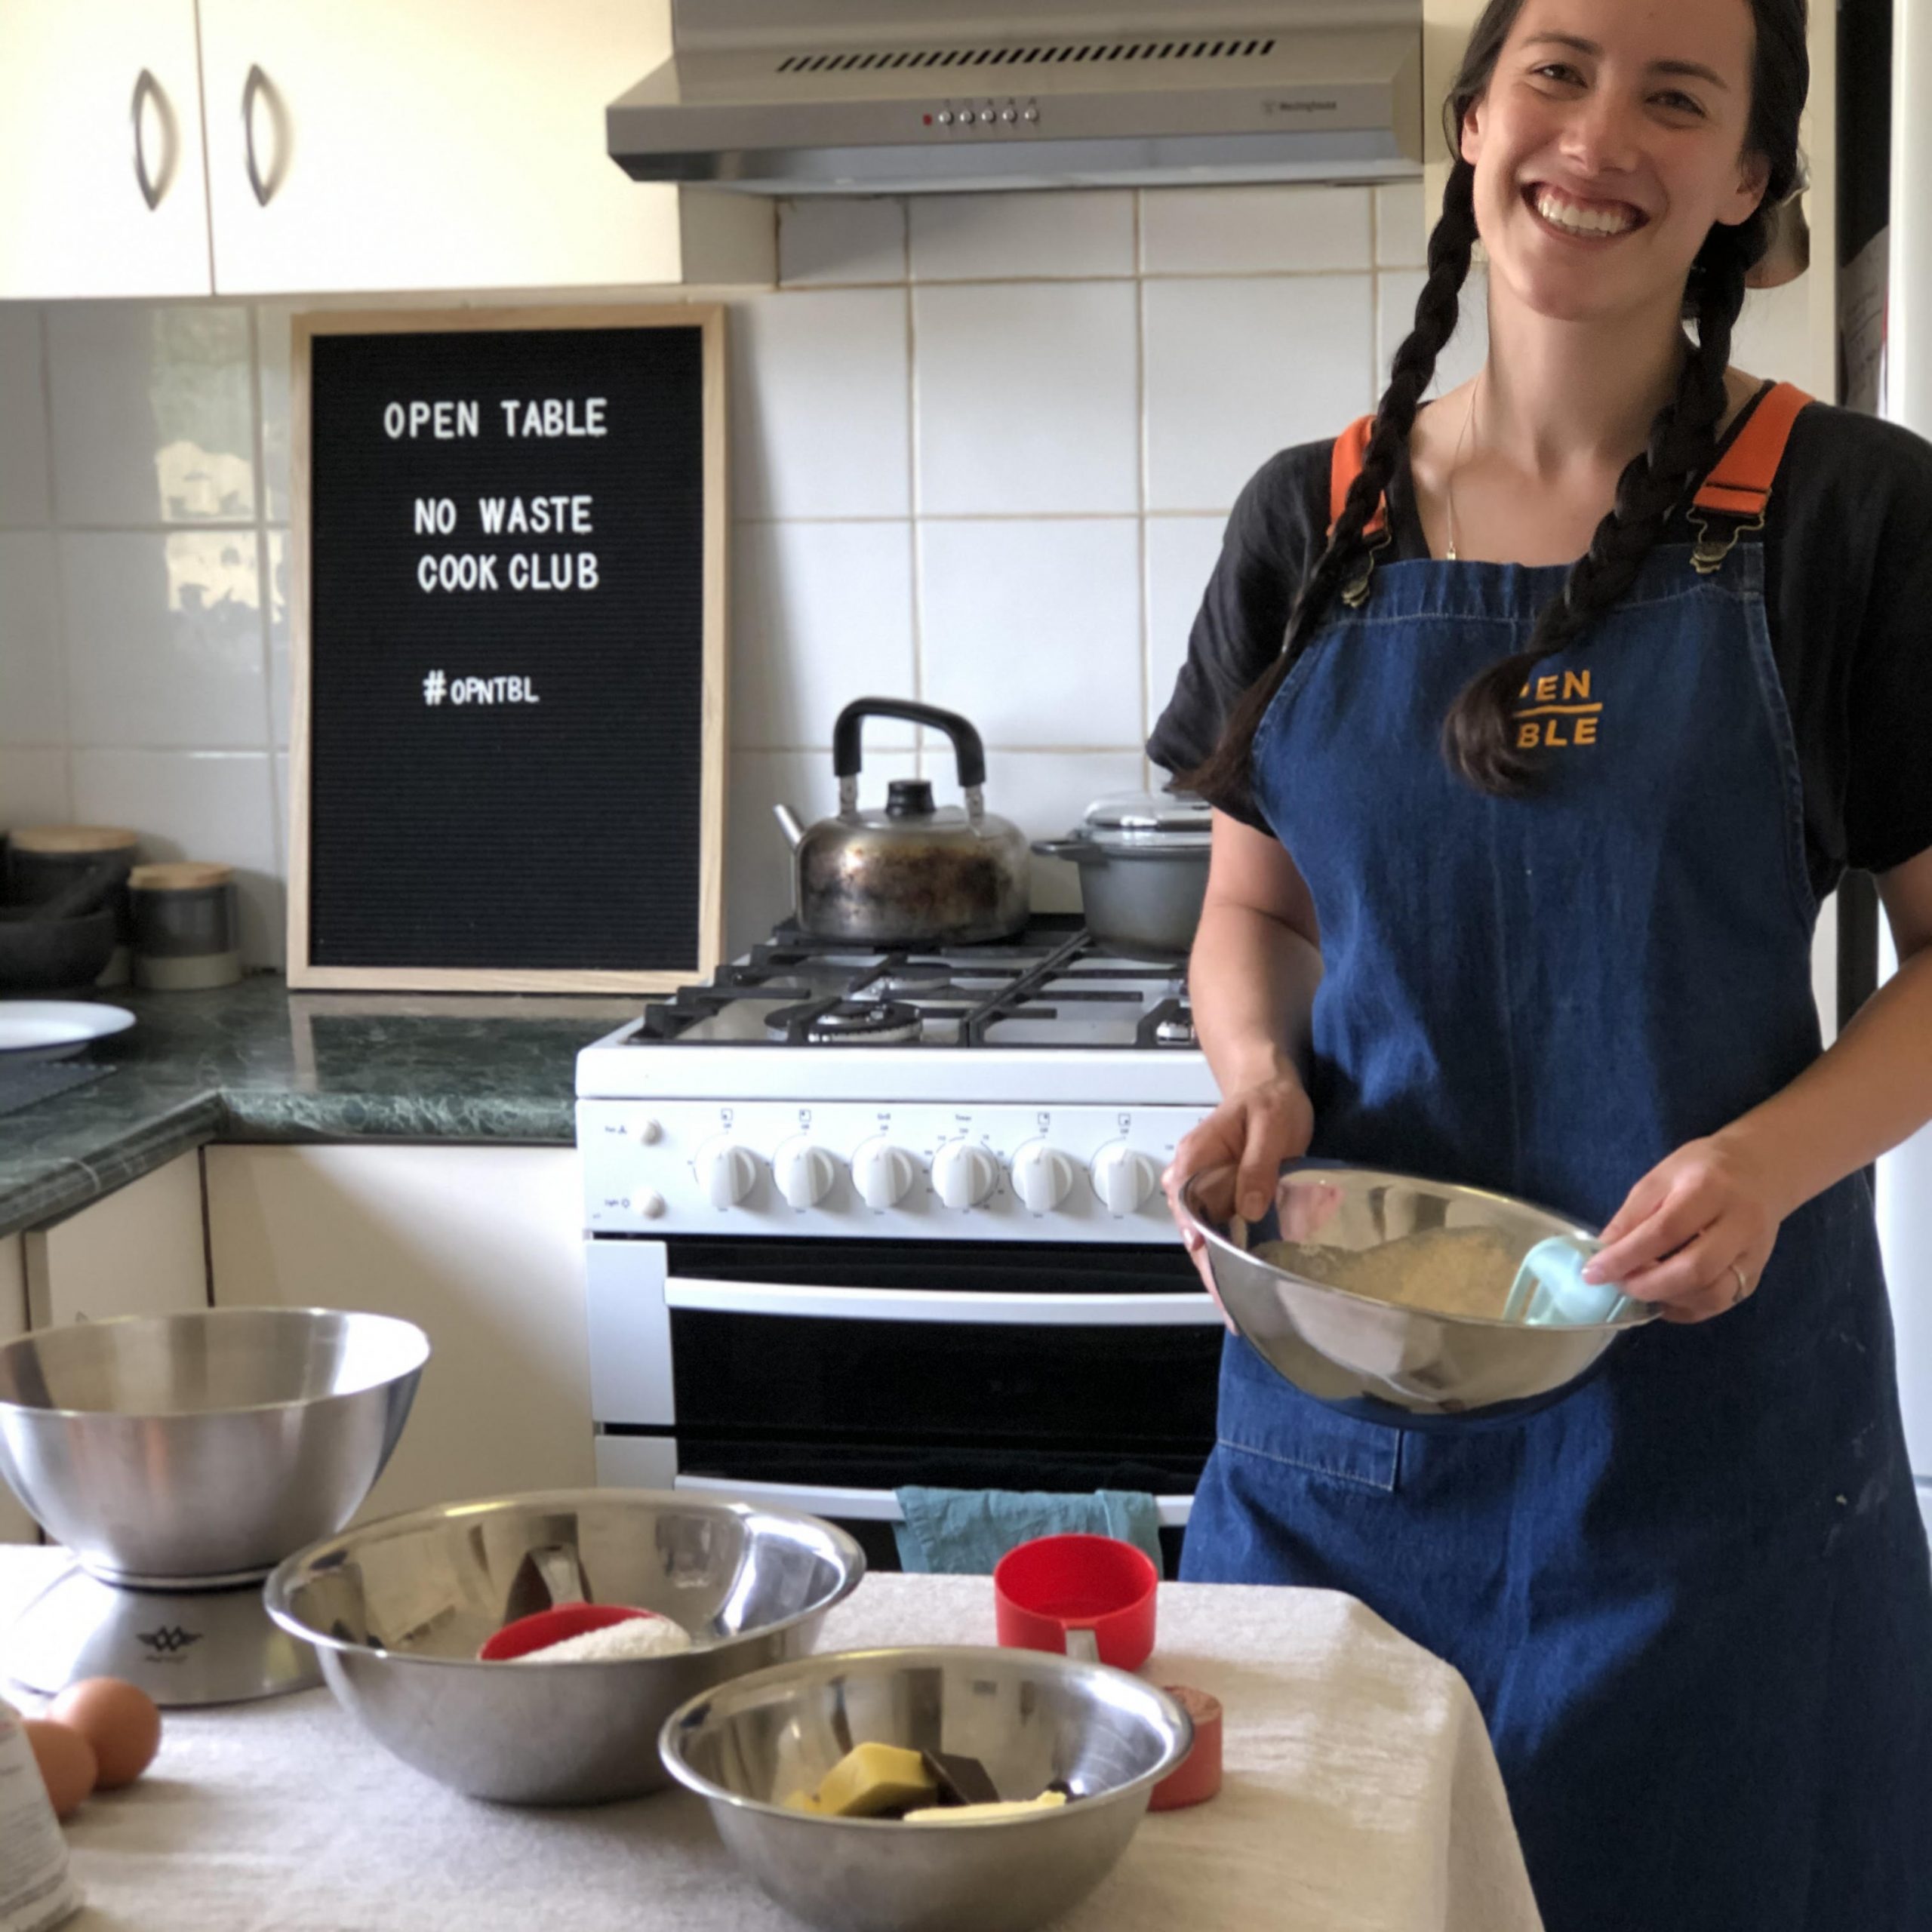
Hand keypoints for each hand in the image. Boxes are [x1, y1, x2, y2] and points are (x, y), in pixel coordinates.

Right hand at [1162, 1073, 1315, 1327]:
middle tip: (1233, 1309)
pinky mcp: (1230, 1202)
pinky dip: (1235, 1262)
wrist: (1272, 1089)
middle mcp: (1195, 1180)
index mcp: (1195, 1158)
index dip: (1197, 1238)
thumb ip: (1258, 1165)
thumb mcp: (1270, 1125)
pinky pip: (1227, 1236)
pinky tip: (1249, 1289)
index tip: (1210, 1266)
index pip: (1185, 1204)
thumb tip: (1249, 1207)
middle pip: (1194, 1232)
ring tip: (1240, 1311)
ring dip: (1222, 1274)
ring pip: (1209, 1241)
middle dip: (1211, 1272)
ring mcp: (1211, 1194)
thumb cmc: (1268, 1101)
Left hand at [1582, 1131, 1792, 1323]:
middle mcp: (1740, 1224)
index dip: (1624, 1257)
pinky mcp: (1757, 1273)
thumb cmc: (1703, 1168)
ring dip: (1668, 1299)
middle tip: (1617, 1285)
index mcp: (1709, 1189)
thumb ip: (1632, 1216)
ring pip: (1712, 1294)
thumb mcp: (1660, 1178)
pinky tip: (1663, 1298)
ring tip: (1639, 1289)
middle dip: (1646, 1286)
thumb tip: (1602, 1254)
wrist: (1762, 1169)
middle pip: (1693, 1269)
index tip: (1593, 1273)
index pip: (1664, 1232)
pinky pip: (1721, 1302)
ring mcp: (1754, 1253)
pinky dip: (1687, 1308)